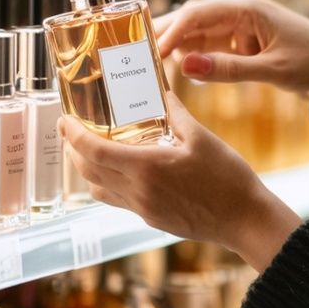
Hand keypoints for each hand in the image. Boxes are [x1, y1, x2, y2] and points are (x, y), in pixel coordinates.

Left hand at [59, 92, 302, 271]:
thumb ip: (174, 112)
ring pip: (99, 188)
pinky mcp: (151, 218)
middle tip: (71, 129)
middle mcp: (138, 191)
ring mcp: (143, 208)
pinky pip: (117, 199)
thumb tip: (158, 88)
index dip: (73, 135)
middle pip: (88, 170)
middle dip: (73, 149)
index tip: (64, 120)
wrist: (244, 218)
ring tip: (91, 148)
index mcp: (147, 167)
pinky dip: (107, 181)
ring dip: (87, 168)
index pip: (94, 150)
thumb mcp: (201, 137)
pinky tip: (121, 169)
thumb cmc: (227, 177)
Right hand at [154, 0, 308, 111]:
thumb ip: (229, 70)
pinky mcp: (241, 42)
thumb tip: (185, 67)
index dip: (172, 30)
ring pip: (197, 32)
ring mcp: (239, 26)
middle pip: (192, 17)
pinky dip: (192, 56)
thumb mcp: (272, 70)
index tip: (150, 50)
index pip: (198, 12)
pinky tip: (174, 69)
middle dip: (165, 33)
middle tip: (134, 52)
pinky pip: (208, 45)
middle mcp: (239, 11)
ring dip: (175, 45)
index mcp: (247, 8)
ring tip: (147, 63)